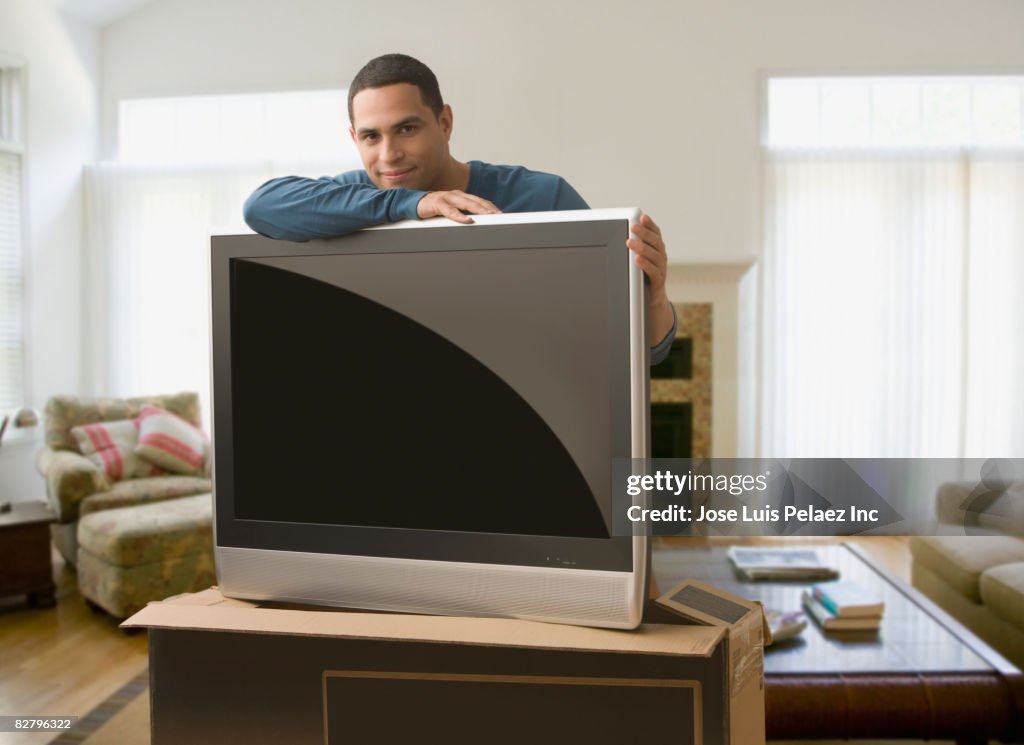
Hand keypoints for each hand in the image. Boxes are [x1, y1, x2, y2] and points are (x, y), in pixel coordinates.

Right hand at [416, 191, 500, 223]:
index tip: (501, 214)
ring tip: (488, 216)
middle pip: (476, 201)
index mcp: (461, 196)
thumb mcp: (452, 210)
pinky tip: (467, 220)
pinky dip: (459, 216)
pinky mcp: (437, 203)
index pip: (480, 201)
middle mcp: (456, 195)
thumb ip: (463, 214)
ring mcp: (447, 197)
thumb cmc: (435, 208)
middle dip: (489, 208)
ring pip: (466, 203)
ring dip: (478, 210)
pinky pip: (450, 210)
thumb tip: (476, 224)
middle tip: (499, 216)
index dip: (491, 207)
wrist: (414, 203)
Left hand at [627, 213, 673, 344]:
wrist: (651, 301)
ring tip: (630, 242)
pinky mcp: (658, 282)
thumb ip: (632, 248)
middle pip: (655, 242)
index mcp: (657, 249)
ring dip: (642, 248)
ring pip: (655, 256)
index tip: (642, 217)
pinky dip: (645, 265)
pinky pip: (653, 272)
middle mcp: (661, 257)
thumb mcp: (637, 261)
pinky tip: (636, 260)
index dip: (650, 225)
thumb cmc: (641, 277)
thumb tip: (612, 234)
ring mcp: (661, 269)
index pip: (656, 234)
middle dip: (644, 233)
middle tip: (633, 227)